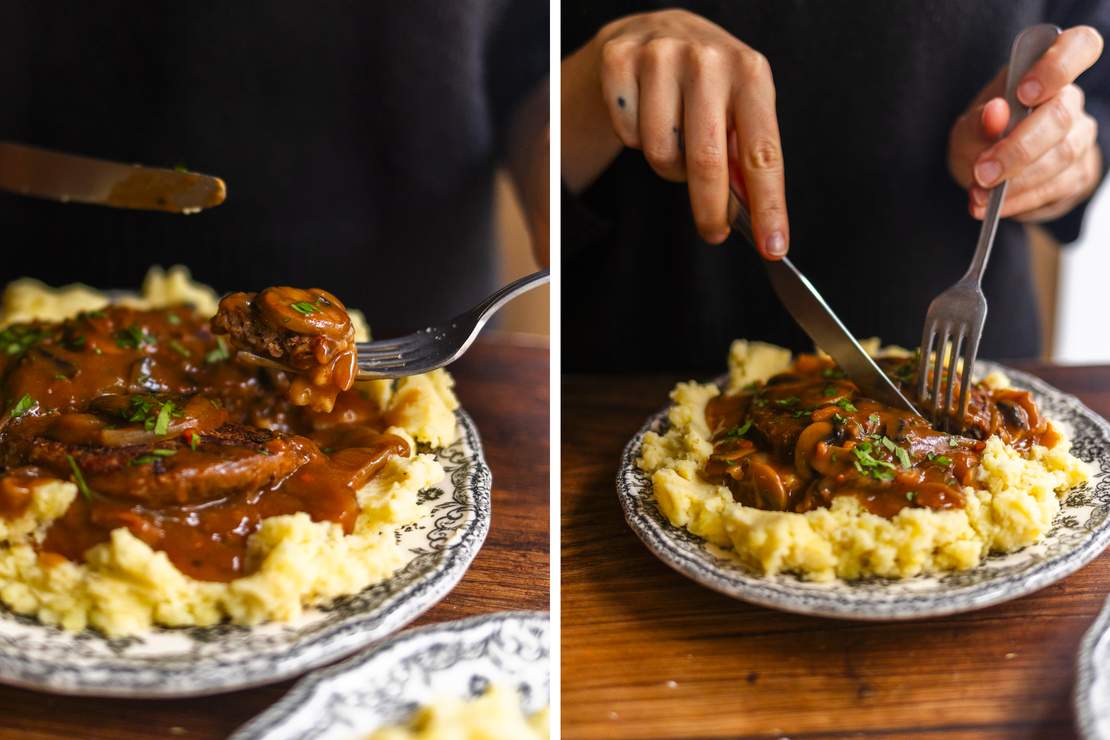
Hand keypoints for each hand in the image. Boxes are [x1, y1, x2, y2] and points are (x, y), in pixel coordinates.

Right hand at [561, 9, 788, 256]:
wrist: (659, 32)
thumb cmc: (709, 83)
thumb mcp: (740, 107)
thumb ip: (747, 155)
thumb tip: (753, 213)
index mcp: (750, 72)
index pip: (762, 153)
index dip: (768, 205)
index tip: (773, 247)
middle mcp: (707, 59)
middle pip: (705, 162)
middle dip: (709, 210)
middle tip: (713, 232)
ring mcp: (659, 56)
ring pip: (660, 153)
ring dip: (669, 166)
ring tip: (677, 143)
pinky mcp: (619, 60)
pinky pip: (628, 136)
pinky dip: (637, 139)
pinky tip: (647, 116)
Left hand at [949, 26, 1103, 222]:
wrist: (992, 172)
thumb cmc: (982, 137)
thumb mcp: (967, 129)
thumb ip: (978, 122)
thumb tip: (996, 112)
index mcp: (1046, 73)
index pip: (1079, 47)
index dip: (1057, 67)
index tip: (1024, 93)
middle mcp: (1070, 101)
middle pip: (1060, 116)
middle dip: (1018, 149)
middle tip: (982, 172)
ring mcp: (1080, 137)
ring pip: (1061, 156)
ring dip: (1016, 181)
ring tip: (979, 196)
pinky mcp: (1079, 174)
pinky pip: (1057, 188)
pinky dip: (1021, 201)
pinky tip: (993, 207)